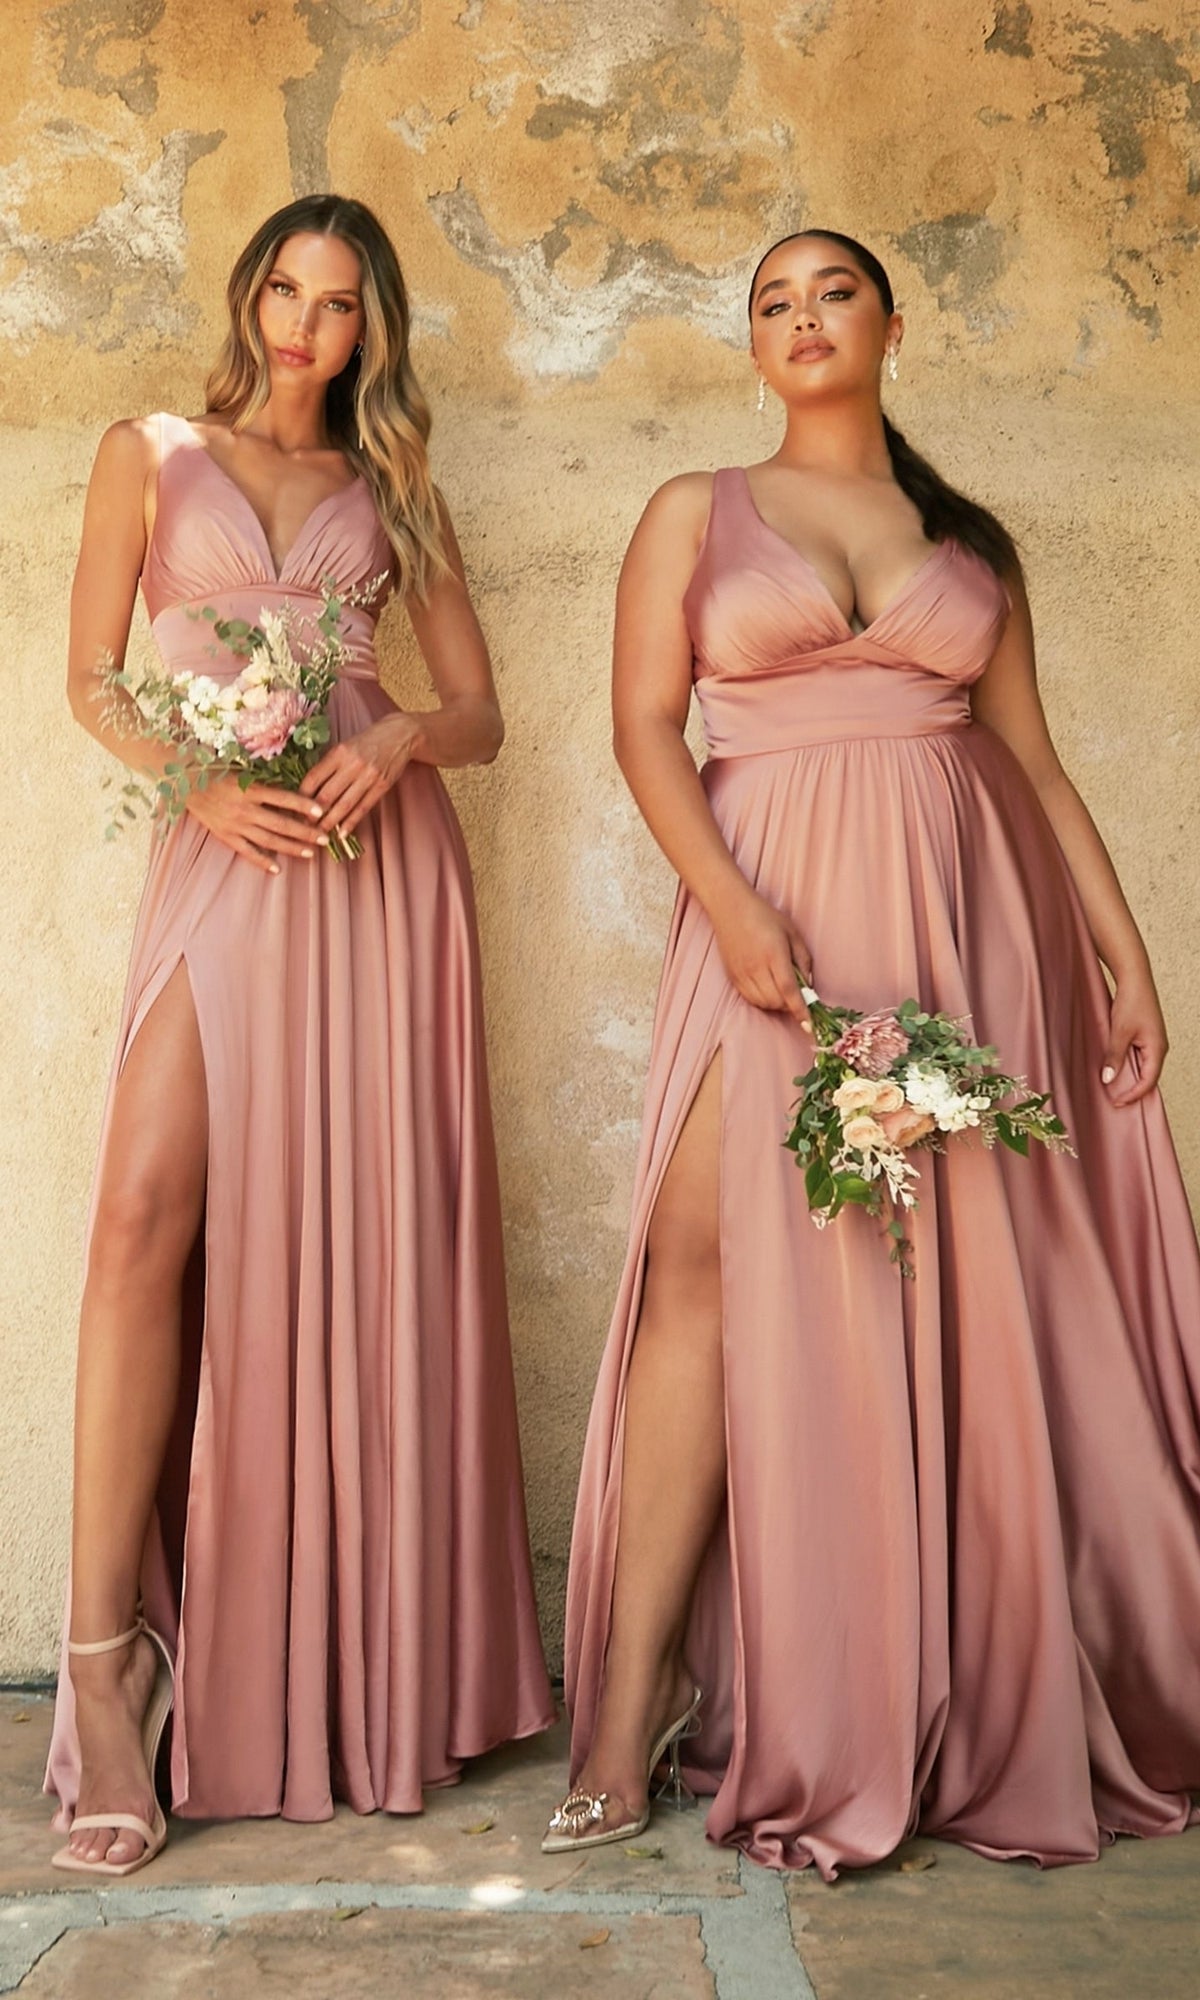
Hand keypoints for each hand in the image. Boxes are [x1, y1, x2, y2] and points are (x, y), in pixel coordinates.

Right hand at [184, 775, 325, 874]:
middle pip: (281, 824)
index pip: (283, 798)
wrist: (186, 784)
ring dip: (291, 847)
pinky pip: (247, 852)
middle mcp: (245, 808)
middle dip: (305, 832)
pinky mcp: (226, 836)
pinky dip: (262, 861)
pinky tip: (277, 869)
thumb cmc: (218, 773)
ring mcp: (236, 825)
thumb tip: (292, 793)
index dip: (303, 804)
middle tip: (324, 838)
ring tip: (310, 853)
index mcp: (250, 789)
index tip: (321, 811)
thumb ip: (265, 784)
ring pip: (269, 840)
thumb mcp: (243, 773)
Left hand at [298, 714, 420, 836]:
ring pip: (344, 805)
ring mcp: (369, 776)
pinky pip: (363, 808)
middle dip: (313, 814)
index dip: (302, 796)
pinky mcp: (382, 786)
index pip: (313, 778)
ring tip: (320, 833)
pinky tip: (343, 833)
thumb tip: (309, 790)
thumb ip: (329, 765)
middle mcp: (353, 764)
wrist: (400, 735)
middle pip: (327, 795)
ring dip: (330, 822)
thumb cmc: (367, 741)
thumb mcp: (344, 746)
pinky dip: (351, 822)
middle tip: (304, 825)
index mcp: (338, 752)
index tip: (295, 807)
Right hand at [710, 885, 812, 1024]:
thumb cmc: (765, 916)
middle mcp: (756, 967)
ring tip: (782, 989)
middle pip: (776, 1001)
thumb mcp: (792, 933)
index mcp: (774, 955)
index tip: (809, 1024)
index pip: (789, 991)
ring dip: (776, 1004)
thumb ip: (803, 960)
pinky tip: (767, 988)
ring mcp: (742, 973)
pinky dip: (762, 1000)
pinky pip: (750, 999)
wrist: (730, 908)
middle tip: (798, 996)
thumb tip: (809, 985)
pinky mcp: (732, 976)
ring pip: (763, 1003)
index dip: (800, 1010)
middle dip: (790, 1005)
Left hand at [1102, 966, 1167, 1104]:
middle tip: (1115, 1100)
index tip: (1117, 1102)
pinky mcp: (1147, 1037)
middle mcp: (1159, 1048)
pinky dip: (1130, 1067)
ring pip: (1144, 1068)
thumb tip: (1108, 1079)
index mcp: (1157, 1049)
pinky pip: (1141, 1058)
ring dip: (1131, 1079)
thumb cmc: (1131, 1002)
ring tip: (1115, 1089)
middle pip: (1149, 1077)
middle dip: (1133, 1091)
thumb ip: (1114, 1057)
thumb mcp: (1119, 1032)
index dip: (1133, 1095)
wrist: (1135, 979)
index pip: (1148, 1081)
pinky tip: (1118, 1070)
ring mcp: (1154, 1042)